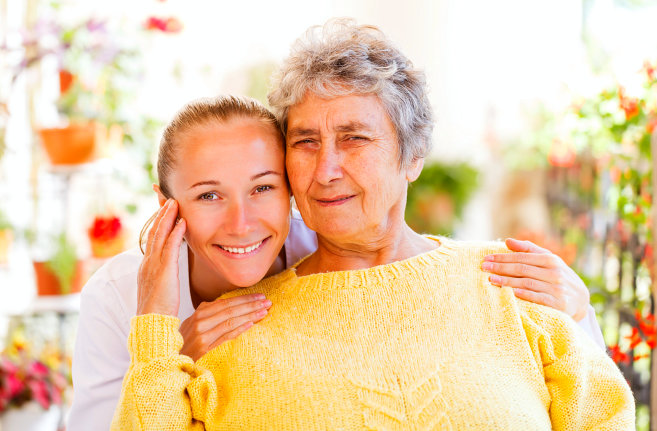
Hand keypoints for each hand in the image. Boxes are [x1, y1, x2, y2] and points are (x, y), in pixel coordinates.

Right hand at [137, 199, 186, 315]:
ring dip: (167, 217)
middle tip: (168, 199)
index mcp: (147, 268)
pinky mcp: (163, 270)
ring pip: (160, 235)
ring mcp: (153, 265)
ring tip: (174, 203)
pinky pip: (170, 246)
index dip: (158, 225)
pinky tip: (182, 222)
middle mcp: (147, 263)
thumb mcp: (160, 291)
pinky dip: (175, 232)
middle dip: (161, 215)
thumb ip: (164, 279)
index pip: (152, 241)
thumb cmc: (158, 312)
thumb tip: (170, 275)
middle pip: (153, 232)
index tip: (164, 212)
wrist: (151, 325)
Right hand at [179, 295, 271, 360]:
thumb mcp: (195, 322)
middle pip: (231, 309)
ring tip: (264, 311)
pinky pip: (226, 335)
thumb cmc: (184, 340)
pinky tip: (252, 323)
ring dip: (250, 315)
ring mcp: (202, 332)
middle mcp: (201, 319)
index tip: (260, 295)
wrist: (169, 357)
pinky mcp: (204, 345)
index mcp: (200, 311)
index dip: (245, 298)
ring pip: (231, 321)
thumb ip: (210, 313)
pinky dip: (240, 329)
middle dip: (251, 304)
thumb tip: (229, 304)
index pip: (227, 302)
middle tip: (267, 301)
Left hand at [482, 238, 589, 320]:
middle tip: (484, 267)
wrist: (580, 299)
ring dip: (507, 281)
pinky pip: (537, 298)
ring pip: (527, 283)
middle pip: (522, 269)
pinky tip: (511, 292)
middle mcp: (555, 273)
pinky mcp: (559, 304)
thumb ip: (528, 249)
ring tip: (491, 279)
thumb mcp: (548, 260)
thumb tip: (507, 241)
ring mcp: (557, 288)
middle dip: (501, 267)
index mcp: (551, 260)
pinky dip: (524, 294)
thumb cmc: (557, 275)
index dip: (503, 257)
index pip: (522, 257)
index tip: (487, 258)